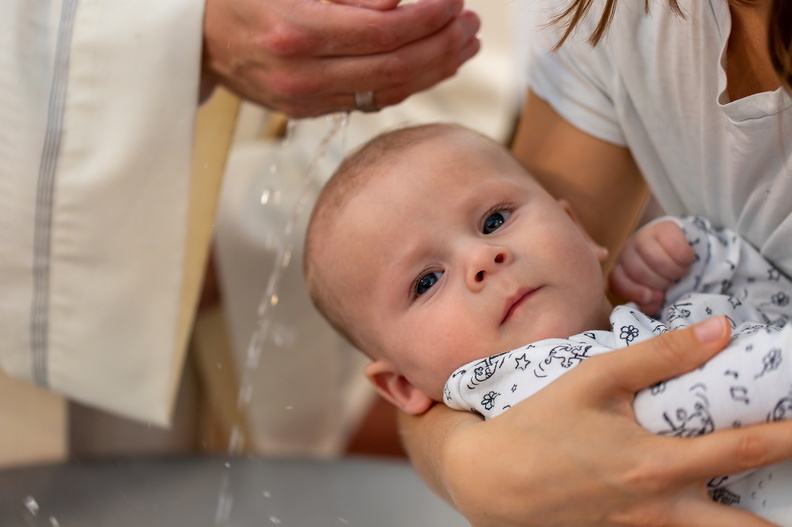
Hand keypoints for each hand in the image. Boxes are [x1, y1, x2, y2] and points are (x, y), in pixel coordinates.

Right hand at [201, 0, 480, 116]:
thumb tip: (401, 3)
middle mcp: (301, 73)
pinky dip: (407, 84)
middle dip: (441, 46)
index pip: (383, 30)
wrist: (196, 39)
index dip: (427, 17)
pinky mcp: (307, 112)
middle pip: (393, 67)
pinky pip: (370, 101)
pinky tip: (433, 67)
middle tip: (472, 26)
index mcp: (296, 30)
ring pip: (387, 90)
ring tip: (465, 46)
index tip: (455, 1)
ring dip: (434, 69)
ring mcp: (304, 100)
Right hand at [406, 317, 791, 525]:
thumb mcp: (595, 378)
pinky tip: (700, 504)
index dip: (791, 438)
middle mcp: (660, 510)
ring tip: (763, 506)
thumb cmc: (539, 425)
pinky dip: (699, 525)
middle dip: (781, 519)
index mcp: (657, 465)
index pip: (745, 451)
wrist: (488, 480)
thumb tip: (720, 330)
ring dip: (745, 524)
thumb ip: (660, 355)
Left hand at [609, 219, 694, 313]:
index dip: (636, 292)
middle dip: (659, 283)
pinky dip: (684, 259)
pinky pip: (676, 248)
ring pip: (657, 260)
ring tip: (679, 273)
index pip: (617, 282)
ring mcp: (643, 237)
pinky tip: (686, 260)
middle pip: (639, 272)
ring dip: (673, 272)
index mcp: (620, 270)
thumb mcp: (654, 293)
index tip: (653, 297)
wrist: (684, 249)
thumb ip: (648, 302)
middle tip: (670, 283)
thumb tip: (651, 304)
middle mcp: (628, 251)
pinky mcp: (665, 228)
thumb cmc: (665, 277)